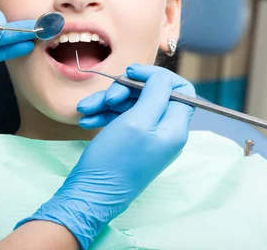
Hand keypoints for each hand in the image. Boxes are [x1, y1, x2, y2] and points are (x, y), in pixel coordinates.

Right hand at [17, 65, 194, 248]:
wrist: (90, 195)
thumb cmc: (116, 160)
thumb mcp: (137, 121)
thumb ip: (156, 93)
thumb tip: (163, 77)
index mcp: (174, 128)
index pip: (180, 89)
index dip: (157, 76)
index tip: (132, 72)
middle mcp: (164, 132)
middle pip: (151, 94)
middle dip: (124, 90)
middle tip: (107, 96)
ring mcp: (146, 137)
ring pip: (131, 104)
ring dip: (107, 101)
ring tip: (86, 109)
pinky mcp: (129, 142)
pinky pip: (120, 117)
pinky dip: (104, 114)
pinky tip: (87, 119)